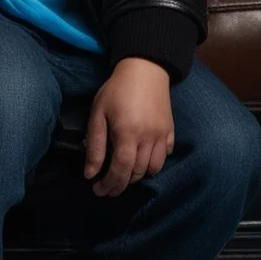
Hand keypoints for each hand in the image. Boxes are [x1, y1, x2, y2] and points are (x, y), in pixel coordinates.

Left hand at [83, 58, 174, 196]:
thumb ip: (95, 146)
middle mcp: (148, 139)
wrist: (145, 69)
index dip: (109, 185)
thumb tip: (90, 174)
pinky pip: (165, 156)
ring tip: (124, 171)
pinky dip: (154, 162)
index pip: (120, 171)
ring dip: (137, 175)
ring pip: (153, 169)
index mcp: (128, 134)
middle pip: (136, 173)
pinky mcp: (170, 131)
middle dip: (121, 184)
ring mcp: (162, 136)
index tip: (98, 190)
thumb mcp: (98, 114)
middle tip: (107, 186)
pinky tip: (142, 157)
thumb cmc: (116, 90)